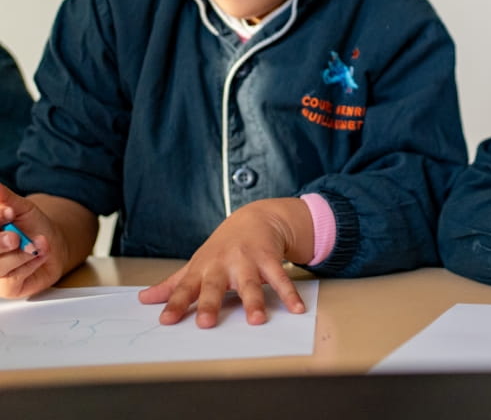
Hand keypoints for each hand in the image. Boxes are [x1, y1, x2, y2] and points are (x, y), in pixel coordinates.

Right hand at [0, 187, 95, 298]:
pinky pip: (12, 278)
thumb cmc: (34, 227)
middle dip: (0, 242)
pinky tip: (37, 257)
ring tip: (35, 245)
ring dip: (21, 253)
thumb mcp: (22, 208)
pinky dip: (29, 264)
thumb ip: (5, 198)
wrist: (56, 245)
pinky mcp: (7, 288)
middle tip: (16, 236)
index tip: (11, 212)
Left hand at [138, 197, 313, 327]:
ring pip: (250, 284)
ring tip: (256, 320)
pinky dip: (289, 294)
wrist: (255, 218)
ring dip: (254, 302)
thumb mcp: (197, 263)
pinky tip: (296, 308)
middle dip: (211, 304)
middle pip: (216, 286)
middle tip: (206, 323)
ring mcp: (248, 261)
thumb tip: (143, 299)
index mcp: (204, 268)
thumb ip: (173, 284)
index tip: (166, 320)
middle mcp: (224, 265)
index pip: (186, 288)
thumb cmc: (223, 247)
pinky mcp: (269, 259)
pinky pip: (280, 279)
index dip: (175, 304)